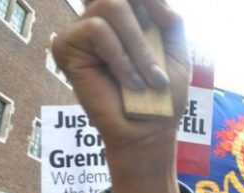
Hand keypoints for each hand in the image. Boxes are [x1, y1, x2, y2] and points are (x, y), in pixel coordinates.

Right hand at [52, 0, 189, 167]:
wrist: (151, 129)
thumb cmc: (164, 94)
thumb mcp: (177, 52)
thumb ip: (170, 20)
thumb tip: (158, 4)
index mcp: (129, 16)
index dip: (152, 0)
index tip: (167, 23)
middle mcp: (103, 17)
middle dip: (146, 33)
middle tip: (157, 73)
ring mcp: (82, 30)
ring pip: (112, 7)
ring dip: (138, 49)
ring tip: (149, 81)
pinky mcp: (66, 46)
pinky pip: (96, 29)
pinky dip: (121, 58)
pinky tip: (130, 83)